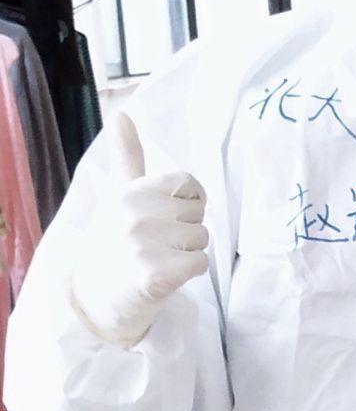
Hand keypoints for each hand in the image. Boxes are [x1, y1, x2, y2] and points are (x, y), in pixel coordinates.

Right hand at [70, 111, 210, 347]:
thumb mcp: (119, 195)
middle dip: (186, 231)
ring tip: (159, 259)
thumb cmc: (116, 241)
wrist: (97, 295)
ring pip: (202, 240)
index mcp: (129, 192)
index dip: (188, 202)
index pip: (189, 184)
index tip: (166, 216)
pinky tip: (164, 276)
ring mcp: (142, 246)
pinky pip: (201, 264)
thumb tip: (123, 115)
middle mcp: (134, 215)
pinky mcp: (155, 276)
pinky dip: (189, 273)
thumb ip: (127, 157)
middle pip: (199, 215)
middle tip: (157, 244)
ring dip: (188, 253)